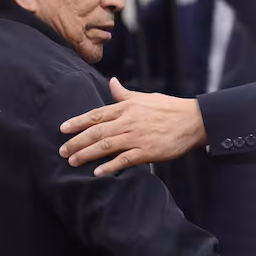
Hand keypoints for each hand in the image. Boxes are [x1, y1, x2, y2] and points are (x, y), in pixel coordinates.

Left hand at [59, 78, 206, 175]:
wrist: (193, 120)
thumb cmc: (169, 108)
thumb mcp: (144, 97)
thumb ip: (124, 94)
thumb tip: (111, 82)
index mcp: (126, 108)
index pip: (96, 115)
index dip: (78, 122)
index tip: (63, 129)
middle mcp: (128, 121)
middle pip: (96, 132)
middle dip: (77, 142)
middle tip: (63, 151)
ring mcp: (136, 137)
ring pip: (106, 146)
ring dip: (87, 154)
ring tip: (73, 161)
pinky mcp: (146, 151)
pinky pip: (124, 160)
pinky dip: (110, 166)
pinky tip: (98, 172)